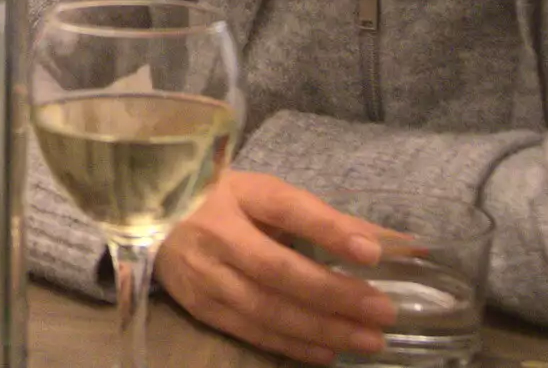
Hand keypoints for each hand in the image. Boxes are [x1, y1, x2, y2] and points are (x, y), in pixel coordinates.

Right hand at [154, 171, 397, 364]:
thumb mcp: (267, 197)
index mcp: (237, 195)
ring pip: (267, 308)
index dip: (328, 231)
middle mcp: (216, 235)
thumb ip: (327, 220)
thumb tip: (398, 245)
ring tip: (368, 340)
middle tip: (384, 311)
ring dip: (321, 328)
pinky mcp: (198, 306)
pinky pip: (250, 330)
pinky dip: (291, 345)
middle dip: (335, 294)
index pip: (287, 209)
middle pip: (279, 270)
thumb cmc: (221, 202)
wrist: (149, 219)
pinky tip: (327, 353)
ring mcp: (204, 275)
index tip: (373, 253)